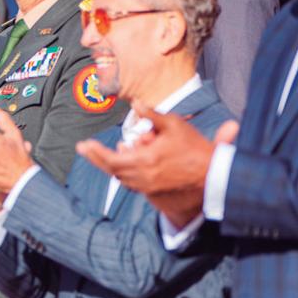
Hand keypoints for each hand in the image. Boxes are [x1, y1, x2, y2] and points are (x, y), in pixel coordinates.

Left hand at [76, 102, 238, 226]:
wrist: (213, 175)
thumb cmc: (195, 148)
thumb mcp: (174, 125)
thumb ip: (152, 115)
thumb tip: (135, 104)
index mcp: (145, 161)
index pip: (111, 159)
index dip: (95, 152)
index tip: (84, 144)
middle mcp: (142, 177)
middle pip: (111, 169)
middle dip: (96, 158)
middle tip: (84, 148)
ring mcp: (148, 187)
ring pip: (121, 177)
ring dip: (110, 165)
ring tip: (102, 153)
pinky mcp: (154, 192)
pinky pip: (131, 183)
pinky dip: (123, 173)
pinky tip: (122, 163)